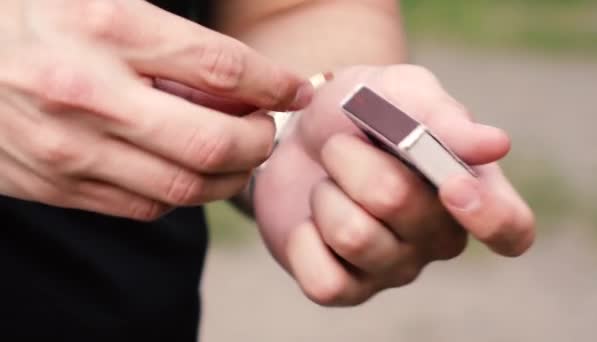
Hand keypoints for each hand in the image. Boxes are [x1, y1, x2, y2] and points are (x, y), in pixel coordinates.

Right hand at [0, 0, 311, 219]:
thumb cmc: (32, 16)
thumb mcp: (102, 1)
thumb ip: (172, 38)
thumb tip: (239, 80)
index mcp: (107, 28)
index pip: (221, 67)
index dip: (274, 84)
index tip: (297, 90)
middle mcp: (90, 93)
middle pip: (213, 143)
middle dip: (259, 141)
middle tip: (267, 129)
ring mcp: (71, 148)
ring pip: (185, 187)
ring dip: (230, 176)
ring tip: (239, 155)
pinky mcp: (58, 186)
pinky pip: (146, 206)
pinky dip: (184, 194)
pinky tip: (190, 171)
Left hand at [254, 65, 534, 305]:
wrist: (299, 134)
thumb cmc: (361, 112)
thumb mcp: (399, 92)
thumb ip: (442, 117)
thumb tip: (496, 144)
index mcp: (467, 190)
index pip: (511, 230)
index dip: (488, 216)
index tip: (451, 183)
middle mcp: (437, 238)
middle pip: (396, 203)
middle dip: (352, 159)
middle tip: (340, 146)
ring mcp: (391, 268)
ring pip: (353, 236)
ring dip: (325, 194)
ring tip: (327, 182)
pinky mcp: (344, 288)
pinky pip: (324, 280)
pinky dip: (303, 240)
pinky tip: (309, 222)